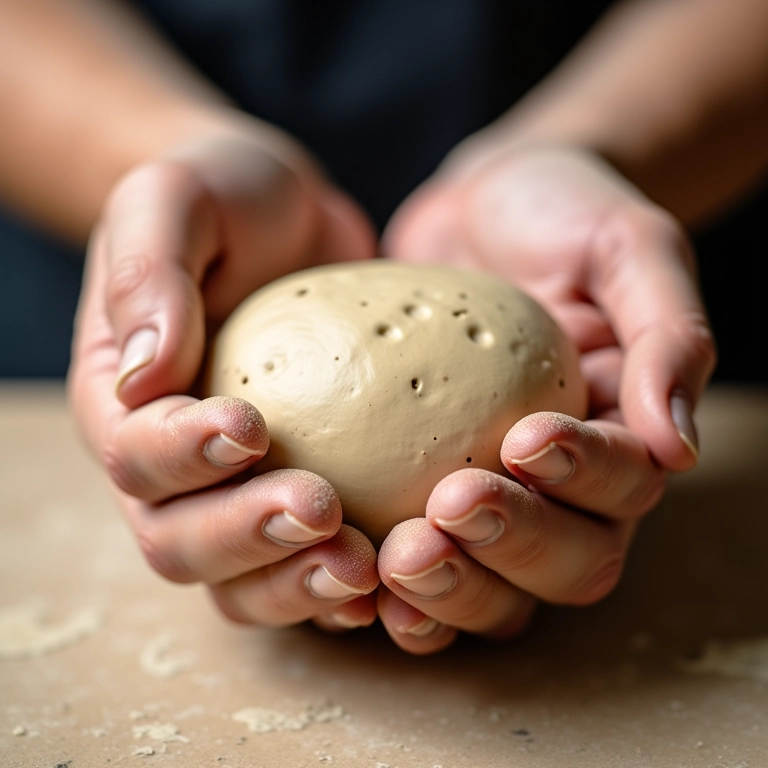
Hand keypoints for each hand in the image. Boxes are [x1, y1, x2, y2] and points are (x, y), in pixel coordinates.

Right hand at [68, 117, 379, 629]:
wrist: (285, 212)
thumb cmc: (221, 197)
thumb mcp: (173, 200)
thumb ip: (149, 274)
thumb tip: (146, 372)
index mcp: (125, 400)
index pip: (134, 455)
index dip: (182, 457)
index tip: (250, 427)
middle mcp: (173, 461)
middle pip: (180, 540)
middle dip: (247, 537)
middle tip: (322, 512)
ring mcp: (238, 485)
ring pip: (242, 575)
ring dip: (297, 580)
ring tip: (365, 567)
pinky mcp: (309, 482)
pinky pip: (310, 558)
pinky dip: (343, 581)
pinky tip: (393, 576)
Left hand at [377, 143, 715, 652]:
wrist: (483, 204)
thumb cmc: (564, 216)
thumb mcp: (629, 250)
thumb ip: (666, 337)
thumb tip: (678, 448)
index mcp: (622, 435)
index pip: (622, 488)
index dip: (581, 478)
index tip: (526, 437)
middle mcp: (562, 483)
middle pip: (564, 564)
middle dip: (509, 546)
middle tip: (446, 509)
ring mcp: (490, 490)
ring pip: (493, 585)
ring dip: (448, 586)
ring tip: (395, 555)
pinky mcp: (416, 483)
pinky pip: (414, 556)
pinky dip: (385, 580)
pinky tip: (343, 566)